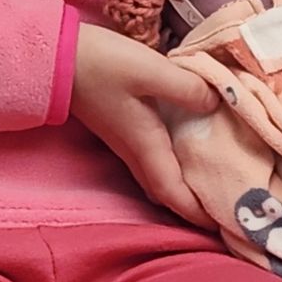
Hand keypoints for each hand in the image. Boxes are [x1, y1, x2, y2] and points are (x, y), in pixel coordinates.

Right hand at [71, 22, 219, 227]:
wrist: (57, 58)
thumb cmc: (103, 64)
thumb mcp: (150, 70)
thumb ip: (187, 88)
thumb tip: (216, 103)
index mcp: (144, 144)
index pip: (172, 192)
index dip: (196, 212)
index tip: (223, 224)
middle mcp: (134, 150)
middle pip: (165, 191)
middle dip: (192, 206)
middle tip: (223, 207)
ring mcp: (126, 140)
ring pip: (158, 176)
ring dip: (182, 187)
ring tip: (211, 183)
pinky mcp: (124, 127)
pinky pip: (153, 158)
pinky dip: (173, 164)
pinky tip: (190, 147)